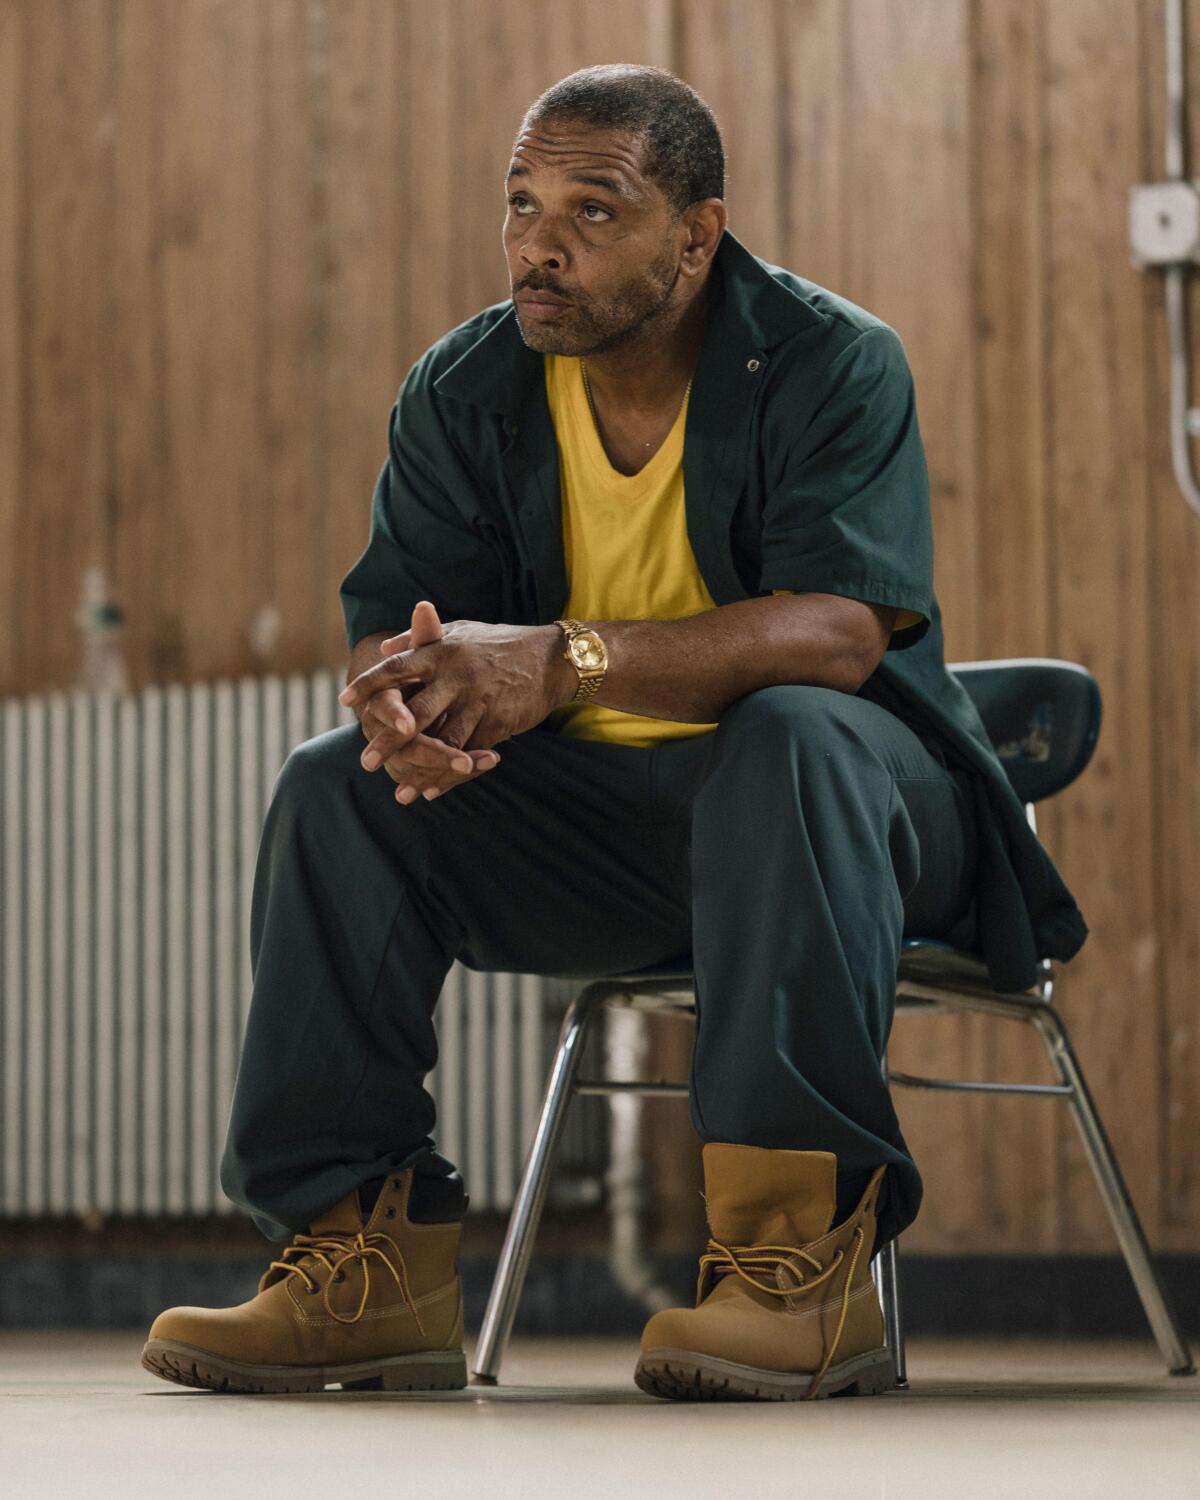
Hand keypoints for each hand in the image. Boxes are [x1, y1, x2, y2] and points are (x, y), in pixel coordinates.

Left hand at [340, 602, 573, 777]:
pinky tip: (434, 791)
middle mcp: (457, 676)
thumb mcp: (461, 632)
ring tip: (400, 792)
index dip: (371, 683)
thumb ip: (422, 639)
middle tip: (365, 762)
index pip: (399, 667)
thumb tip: (386, 647)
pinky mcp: (497, 723)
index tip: (344, 701)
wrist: (552, 658)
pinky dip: (451, 776)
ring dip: (420, 770)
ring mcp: (478, 701)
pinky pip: (469, 754)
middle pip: (415, 713)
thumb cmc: (500, 644)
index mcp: (442, 652)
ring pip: (443, 742)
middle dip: (389, 741)